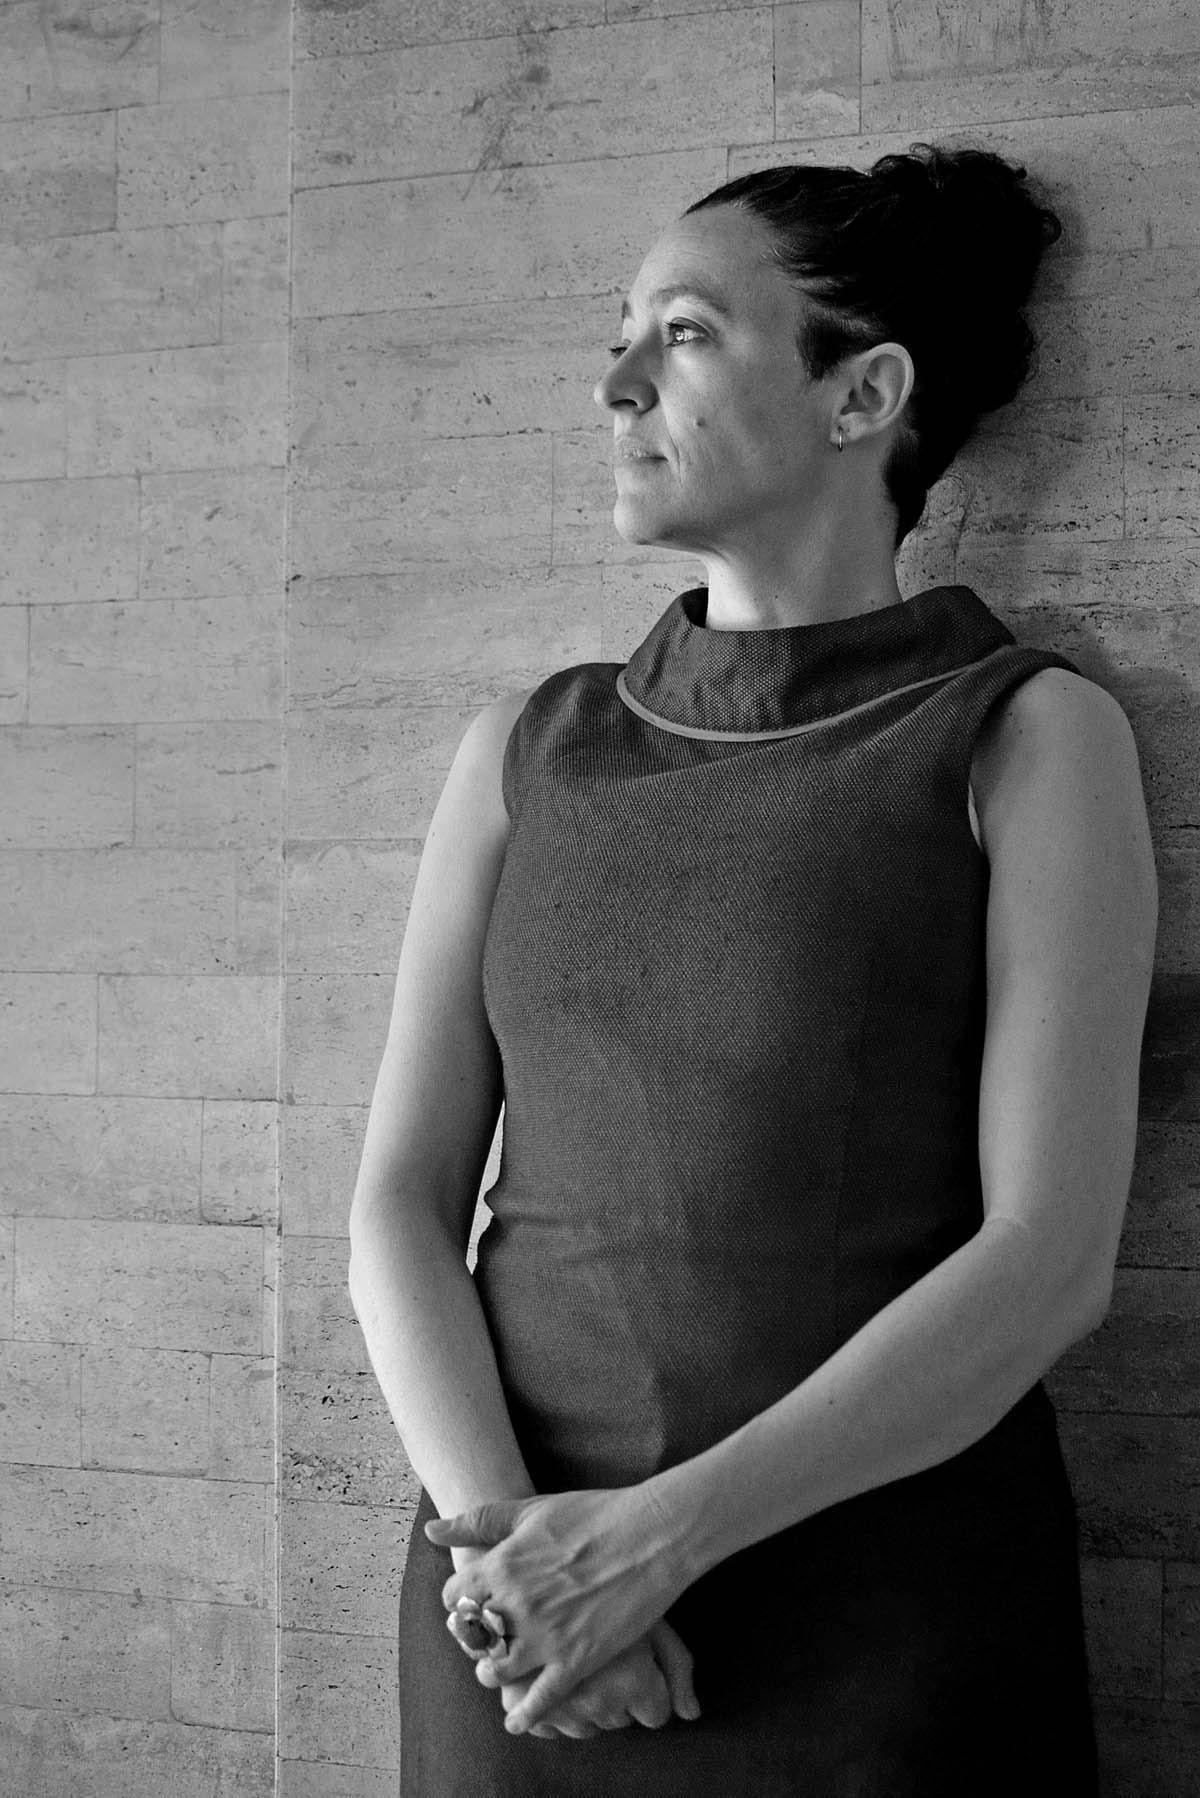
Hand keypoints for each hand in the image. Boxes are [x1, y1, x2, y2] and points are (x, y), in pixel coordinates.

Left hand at [425, 1485, 689, 1734]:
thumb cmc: (593, 1513)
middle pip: (471, 1636)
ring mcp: (546, 1635)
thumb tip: (433, 1531)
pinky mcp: (577, 1659)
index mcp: (502, 1565)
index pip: (454, 1598)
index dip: (458, 1601)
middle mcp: (516, 1604)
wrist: (652, 1533)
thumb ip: (478, 1521)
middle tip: (482, 1637)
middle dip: (472, 1637)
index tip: (468, 1603)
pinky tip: (517, 1721)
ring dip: (491, 1672)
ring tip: (496, 1670)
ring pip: (498, 1670)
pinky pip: (541, 1699)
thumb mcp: (530, 1508)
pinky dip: (525, 1714)